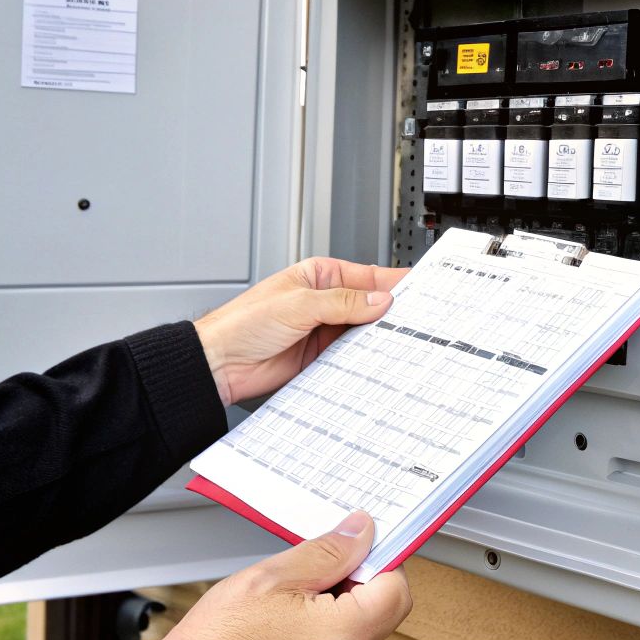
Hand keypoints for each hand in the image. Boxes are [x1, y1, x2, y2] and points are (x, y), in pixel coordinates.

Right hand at [156, 510, 412, 639]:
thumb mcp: (270, 579)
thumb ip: (325, 552)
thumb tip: (361, 530)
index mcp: (345, 633)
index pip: (396, 586)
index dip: (380, 555)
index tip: (361, 537)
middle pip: (385, 604)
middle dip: (362, 573)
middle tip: (325, 559)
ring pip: (365, 617)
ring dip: (343, 592)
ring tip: (300, 585)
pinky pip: (344, 632)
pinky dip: (330, 612)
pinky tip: (297, 604)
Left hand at [195, 258, 407, 404]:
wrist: (220, 364)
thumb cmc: (243, 323)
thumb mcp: (298, 304)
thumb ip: (343, 302)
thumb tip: (380, 300)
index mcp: (319, 276)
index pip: (366, 275)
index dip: (393, 281)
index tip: (419, 288)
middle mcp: (324, 302)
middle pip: (369, 305)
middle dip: (391, 312)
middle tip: (419, 319)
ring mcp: (324, 330)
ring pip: (363, 332)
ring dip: (378, 337)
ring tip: (402, 340)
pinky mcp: (321, 357)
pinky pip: (351, 356)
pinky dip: (365, 358)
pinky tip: (378, 359)